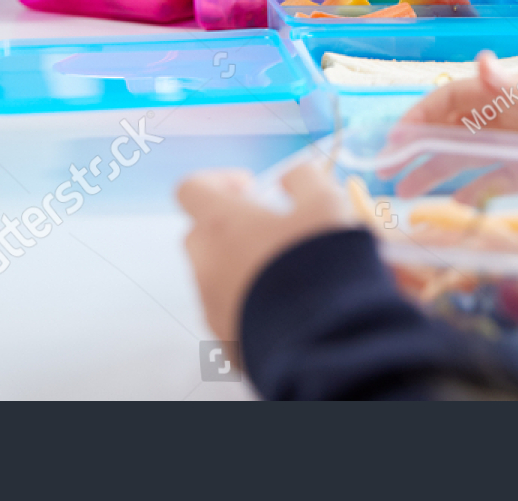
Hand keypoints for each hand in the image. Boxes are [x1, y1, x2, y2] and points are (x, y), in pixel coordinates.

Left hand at [176, 159, 358, 343]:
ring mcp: (213, 308)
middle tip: (273, 230)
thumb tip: (289, 177)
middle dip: (232, 227)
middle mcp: (206, 266)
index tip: (251, 188)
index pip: (191, 189)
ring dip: (243, 267)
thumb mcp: (325, 204)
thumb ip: (303, 179)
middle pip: (201, 235)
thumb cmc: (320, 266)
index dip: (219, 181)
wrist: (325, 341)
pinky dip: (252, 304)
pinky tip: (289, 306)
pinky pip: (231, 313)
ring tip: (288, 272)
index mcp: (221, 225)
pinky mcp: (227, 342)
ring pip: (216, 277)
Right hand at [390, 52, 517, 199]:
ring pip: (460, 155)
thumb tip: (479, 61)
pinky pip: (485, 181)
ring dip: (431, 171)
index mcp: (508, 92)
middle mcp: (503, 116)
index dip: (420, 116)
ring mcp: (512, 144)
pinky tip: (446, 208)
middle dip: (415, 147)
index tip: (395, 139)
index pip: (452, 98)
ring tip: (402, 193)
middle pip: (448, 128)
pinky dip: (464, 192)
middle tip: (384, 171)